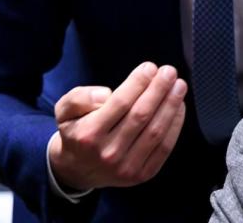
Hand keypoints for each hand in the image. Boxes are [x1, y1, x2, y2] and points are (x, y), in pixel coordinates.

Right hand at [48, 61, 186, 190]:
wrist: (78, 170)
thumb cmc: (76, 132)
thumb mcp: (64, 110)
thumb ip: (79, 98)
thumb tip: (106, 94)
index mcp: (88, 134)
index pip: (119, 103)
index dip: (138, 83)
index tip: (149, 67)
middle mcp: (108, 153)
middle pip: (141, 116)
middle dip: (159, 90)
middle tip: (169, 72)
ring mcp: (127, 167)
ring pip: (155, 131)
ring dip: (171, 106)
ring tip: (178, 86)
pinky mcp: (142, 175)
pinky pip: (164, 148)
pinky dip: (174, 126)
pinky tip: (178, 107)